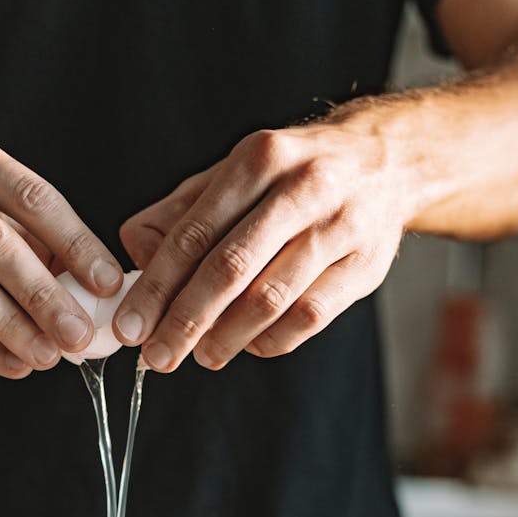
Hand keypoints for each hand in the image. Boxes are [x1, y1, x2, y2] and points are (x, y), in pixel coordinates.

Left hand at [113, 119, 409, 370]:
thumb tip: (136, 261)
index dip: (156, 286)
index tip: (130, 327)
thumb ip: (179, 215)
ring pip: (272, 298)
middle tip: (158, 357)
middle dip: (186, 320)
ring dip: (228, 337)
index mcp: (258, 159)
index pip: (194, 233)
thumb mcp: (232, 174)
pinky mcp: (366, 265)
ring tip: (202, 356)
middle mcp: (302, 187)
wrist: (387, 162)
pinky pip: (310, 317)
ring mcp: (340, 227)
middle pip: (231, 268)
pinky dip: (273, 339)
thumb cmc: (290, 176)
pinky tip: (250, 345)